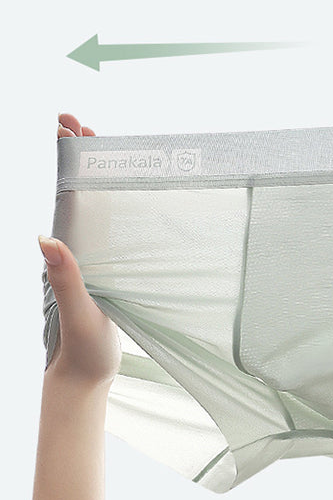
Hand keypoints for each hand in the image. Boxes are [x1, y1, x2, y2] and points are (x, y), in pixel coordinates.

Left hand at [40, 114, 120, 389]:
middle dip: (76, 155)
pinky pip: (107, 226)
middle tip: (78, 122)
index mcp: (66, 253)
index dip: (65, 160)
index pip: (63, 194)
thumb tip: (44, 239)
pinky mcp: (106, 270)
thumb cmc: (80, 350)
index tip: (66, 128)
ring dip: (92, 172)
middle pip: (74, 191)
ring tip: (95, 142)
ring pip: (89, 205)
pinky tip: (121, 191)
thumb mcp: (78, 314)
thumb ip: (66, 279)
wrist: (83, 376)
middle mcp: (74, 250)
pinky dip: (112, 201)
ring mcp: (90, 258)